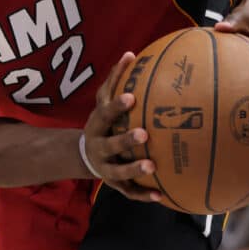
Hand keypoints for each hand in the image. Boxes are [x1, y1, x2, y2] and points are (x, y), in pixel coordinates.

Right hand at [81, 51, 159, 201]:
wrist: (86, 154)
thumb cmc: (103, 122)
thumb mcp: (102, 103)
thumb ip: (114, 80)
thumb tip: (131, 53)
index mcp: (96, 125)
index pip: (104, 114)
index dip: (116, 106)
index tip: (131, 97)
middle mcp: (98, 146)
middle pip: (110, 144)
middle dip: (125, 140)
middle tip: (144, 133)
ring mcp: (105, 167)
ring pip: (118, 172)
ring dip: (134, 169)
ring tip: (153, 166)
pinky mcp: (114, 184)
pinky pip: (129, 192)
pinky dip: (144, 195)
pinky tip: (162, 196)